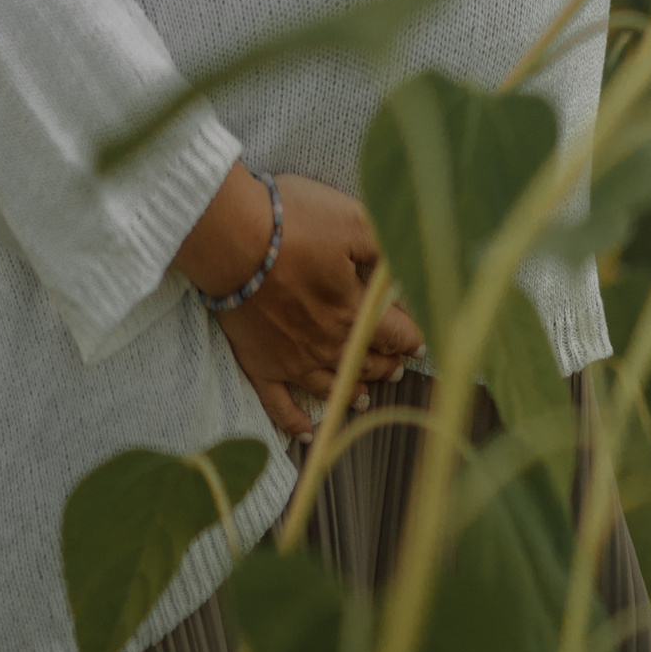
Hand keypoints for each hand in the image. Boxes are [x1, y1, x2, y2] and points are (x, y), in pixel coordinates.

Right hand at [175, 168, 421, 443]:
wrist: (231, 240)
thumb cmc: (292, 224)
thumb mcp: (351, 219)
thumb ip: (384, 247)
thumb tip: (407, 267)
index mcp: (354, 312)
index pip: (395, 335)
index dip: (411, 338)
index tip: (419, 342)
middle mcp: (329, 345)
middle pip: (366, 362)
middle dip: (385, 365)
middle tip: (395, 367)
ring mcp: (293, 360)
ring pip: (331, 385)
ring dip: (351, 392)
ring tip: (363, 397)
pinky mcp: (260, 364)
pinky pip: (280, 405)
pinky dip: (295, 422)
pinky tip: (307, 432)